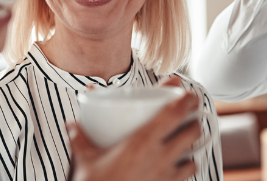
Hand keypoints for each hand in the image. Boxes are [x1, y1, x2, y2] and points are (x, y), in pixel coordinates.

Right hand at [67, 91, 200, 180]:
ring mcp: (166, 175)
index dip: (187, 100)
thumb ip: (80, 139)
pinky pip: (187, 174)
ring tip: (185, 139)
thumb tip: (71, 124)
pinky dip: (187, 166)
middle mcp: (160, 157)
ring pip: (194, 154)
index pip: (174, 114)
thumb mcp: (86, 159)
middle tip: (189, 116)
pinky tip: (179, 164)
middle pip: (192, 132)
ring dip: (193, 145)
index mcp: (142, 142)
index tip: (189, 94)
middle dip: (194, 121)